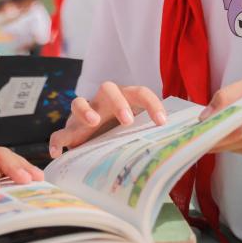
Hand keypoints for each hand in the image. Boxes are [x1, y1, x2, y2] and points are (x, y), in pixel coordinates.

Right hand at [48, 82, 167, 157]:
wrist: (95, 141)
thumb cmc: (123, 134)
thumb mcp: (138, 132)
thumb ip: (155, 136)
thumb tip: (184, 150)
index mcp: (125, 99)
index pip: (140, 93)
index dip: (153, 105)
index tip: (162, 123)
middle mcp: (103, 102)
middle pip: (108, 88)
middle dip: (118, 102)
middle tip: (126, 121)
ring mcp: (83, 115)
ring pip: (78, 102)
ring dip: (85, 111)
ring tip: (92, 124)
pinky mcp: (69, 131)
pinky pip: (58, 133)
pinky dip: (57, 141)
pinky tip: (58, 154)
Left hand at [202, 74, 241, 162]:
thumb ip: (228, 97)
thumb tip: (204, 116)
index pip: (219, 133)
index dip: (200, 133)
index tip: (185, 129)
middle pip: (222, 143)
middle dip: (208, 134)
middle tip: (197, 124)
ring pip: (231, 147)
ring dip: (224, 137)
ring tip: (224, 120)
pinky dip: (238, 140)